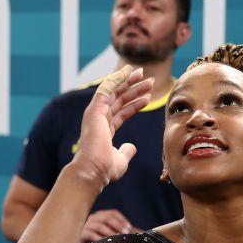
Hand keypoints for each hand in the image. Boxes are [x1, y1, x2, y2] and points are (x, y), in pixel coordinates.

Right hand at [71, 66, 153, 187]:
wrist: (94, 170)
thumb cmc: (105, 169)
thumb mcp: (120, 159)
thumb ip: (126, 151)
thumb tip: (131, 147)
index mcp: (104, 130)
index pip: (122, 112)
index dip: (135, 103)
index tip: (148, 97)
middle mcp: (99, 119)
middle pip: (119, 99)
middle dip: (134, 89)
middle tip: (148, 80)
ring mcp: (96, 113)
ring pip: (114, 92)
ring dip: (129, 82)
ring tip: (144, 75)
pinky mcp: (95, 110)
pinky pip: (106, 89)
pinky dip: (117, 79)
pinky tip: (128, 72)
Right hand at [79, 209, 133, 242]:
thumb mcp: (109, 236)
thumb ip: (118, 233)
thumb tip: (137, 234)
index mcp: (100, 217)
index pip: (112, 213)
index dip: (122, 219)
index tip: (129, 227)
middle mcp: (92, 218)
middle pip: (106, 217)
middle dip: (118, 225)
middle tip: (126, 233)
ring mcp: (85, 226)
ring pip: (99, 225)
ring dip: (110, 232)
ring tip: (117, 238)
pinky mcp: (80, 234)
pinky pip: (90, 234)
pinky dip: (99, 238)